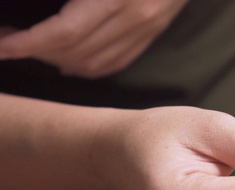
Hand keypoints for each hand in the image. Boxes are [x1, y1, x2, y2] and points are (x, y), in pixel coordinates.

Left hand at [0, 0, 188, 77]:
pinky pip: (115, 63)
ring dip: (58, 62)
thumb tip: (44, 3)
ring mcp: (145, 29)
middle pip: (75, 52)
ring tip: (33, 50)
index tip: (2, 47)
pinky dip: (87, 68)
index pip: (64, 32)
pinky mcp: (151, 34)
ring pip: (93, 64)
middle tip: (9, 41)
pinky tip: (67, 62)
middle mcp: (133, 17)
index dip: (28, 43)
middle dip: (35, 52)